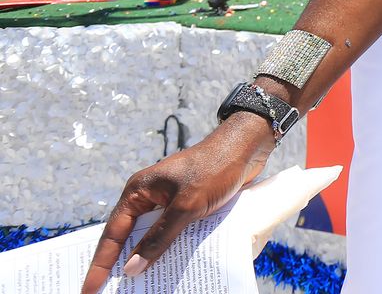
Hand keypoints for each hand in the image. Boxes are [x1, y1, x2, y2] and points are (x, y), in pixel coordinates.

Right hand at [83, 116, 274, 291]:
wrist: (247, 147)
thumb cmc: (215, 169)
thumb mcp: (186, 206)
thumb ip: (159, 237)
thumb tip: (131, 268)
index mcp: (138, 192)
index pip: (113, 234)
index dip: (101, 264)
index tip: (89, 289)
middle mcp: (148, 197)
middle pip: (129, 237)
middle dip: (121, 265)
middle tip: (110, 292)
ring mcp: (168, 201)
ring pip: (152, 237)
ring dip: (148, 259)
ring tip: (142, 287)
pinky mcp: (187, 205)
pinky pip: (171, 232)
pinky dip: (169, 249)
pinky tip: (172, 268)